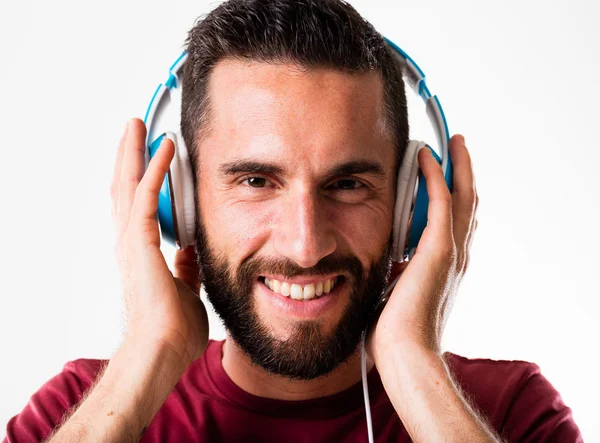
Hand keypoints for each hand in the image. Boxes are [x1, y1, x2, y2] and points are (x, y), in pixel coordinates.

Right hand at [110, 118, 208, 366]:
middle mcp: (130, 242)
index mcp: (140, 253)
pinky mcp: (139, 242)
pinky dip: (155, 169)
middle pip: (125, 187)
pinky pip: (147, 195)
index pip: (137, 205)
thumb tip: (190, 251)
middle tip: (135, 128)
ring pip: (128, 184)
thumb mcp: (186, 289)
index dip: (141, 178)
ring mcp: (131, 241)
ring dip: (135, 152)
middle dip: (130, 155)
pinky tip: (165, 148)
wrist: (163, 351)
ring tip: (139, 125)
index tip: (150, 156)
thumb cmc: (172, 329)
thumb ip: (185, 268)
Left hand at [367, 135, 477, 360]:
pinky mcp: (439, 249)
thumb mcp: (396, 291)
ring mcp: (451, 251)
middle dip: (464, 172)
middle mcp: (457, 255)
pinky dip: (436, 176)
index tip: (445, 171)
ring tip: (453, 143)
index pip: (456, 220)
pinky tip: (427, 156)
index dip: (455, 192)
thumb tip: (387, 266)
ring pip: (463, 196)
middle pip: (468, 202)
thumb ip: (398, 273)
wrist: (403, 351)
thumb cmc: (396, 331)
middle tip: (457, 147)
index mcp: (447, 266)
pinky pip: (441, 201)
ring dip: (458, 166)